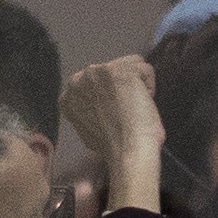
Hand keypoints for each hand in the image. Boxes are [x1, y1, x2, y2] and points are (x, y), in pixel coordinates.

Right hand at [56, 50, 161, 217]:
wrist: (128, 151)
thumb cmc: (113, 146)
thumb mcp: (88, 126)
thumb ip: (88, 108)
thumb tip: (101, 101)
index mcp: (68, 96)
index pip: (96, 81)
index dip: (110, 94)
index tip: (115, 112)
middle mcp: (78, 80)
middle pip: (112, 70)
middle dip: (123, 87)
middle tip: (126, 111)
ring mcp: (97, 73)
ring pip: (130, 66)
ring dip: (137, 86)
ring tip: (134, 108)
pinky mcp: (119, 70)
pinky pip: (145, 70)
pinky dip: (149, 87)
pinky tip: (142, 104)